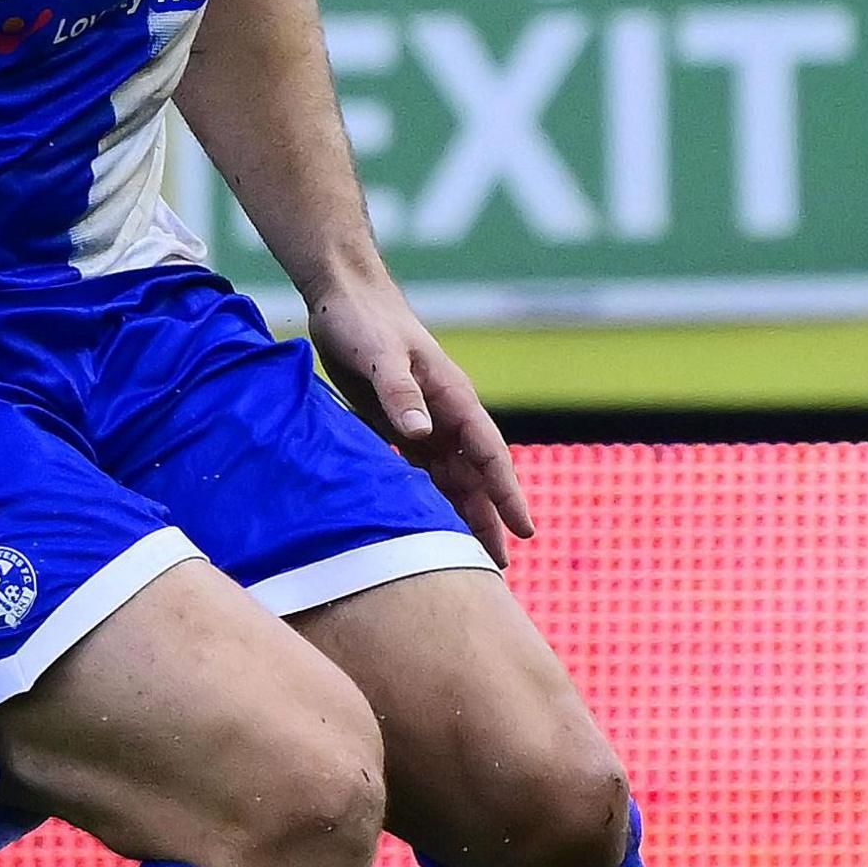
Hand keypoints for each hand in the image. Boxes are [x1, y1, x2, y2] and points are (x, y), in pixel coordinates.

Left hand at [308, 272, 534, 563]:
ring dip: (458, 514)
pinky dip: (425, 496)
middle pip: (474, 476)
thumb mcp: (381, 355)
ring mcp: (423, 420)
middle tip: (498, 568)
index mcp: (452, 398)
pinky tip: (423, 525)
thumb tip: (421, 434)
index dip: (506, 492)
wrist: (343, 298)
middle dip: (487, 518)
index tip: (524, 529)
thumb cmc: (365, 321)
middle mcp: (444, 415)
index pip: (488, 454)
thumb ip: (400, 392)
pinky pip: (417, 469)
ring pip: (448, 478)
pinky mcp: (396, 422)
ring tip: (465, 557)